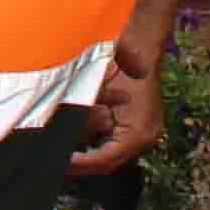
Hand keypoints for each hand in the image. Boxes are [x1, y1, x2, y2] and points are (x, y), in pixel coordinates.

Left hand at [65, 33, 164, 175]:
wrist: (140, 45)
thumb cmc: (120, 64)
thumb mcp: (97, 92)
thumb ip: (86, 117)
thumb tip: (66, 136)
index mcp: (137, 133)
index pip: (105, 158)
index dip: (82, 162)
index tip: (64, 162)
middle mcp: (145, 138)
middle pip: (111, 162)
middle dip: (85, 164)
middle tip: (62, 163)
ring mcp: (147, 133)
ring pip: (114, 154)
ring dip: (93, 154)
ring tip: (70, 155)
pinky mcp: (143, 126)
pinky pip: (119, 141)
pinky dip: (102, 142)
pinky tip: (85, 141)